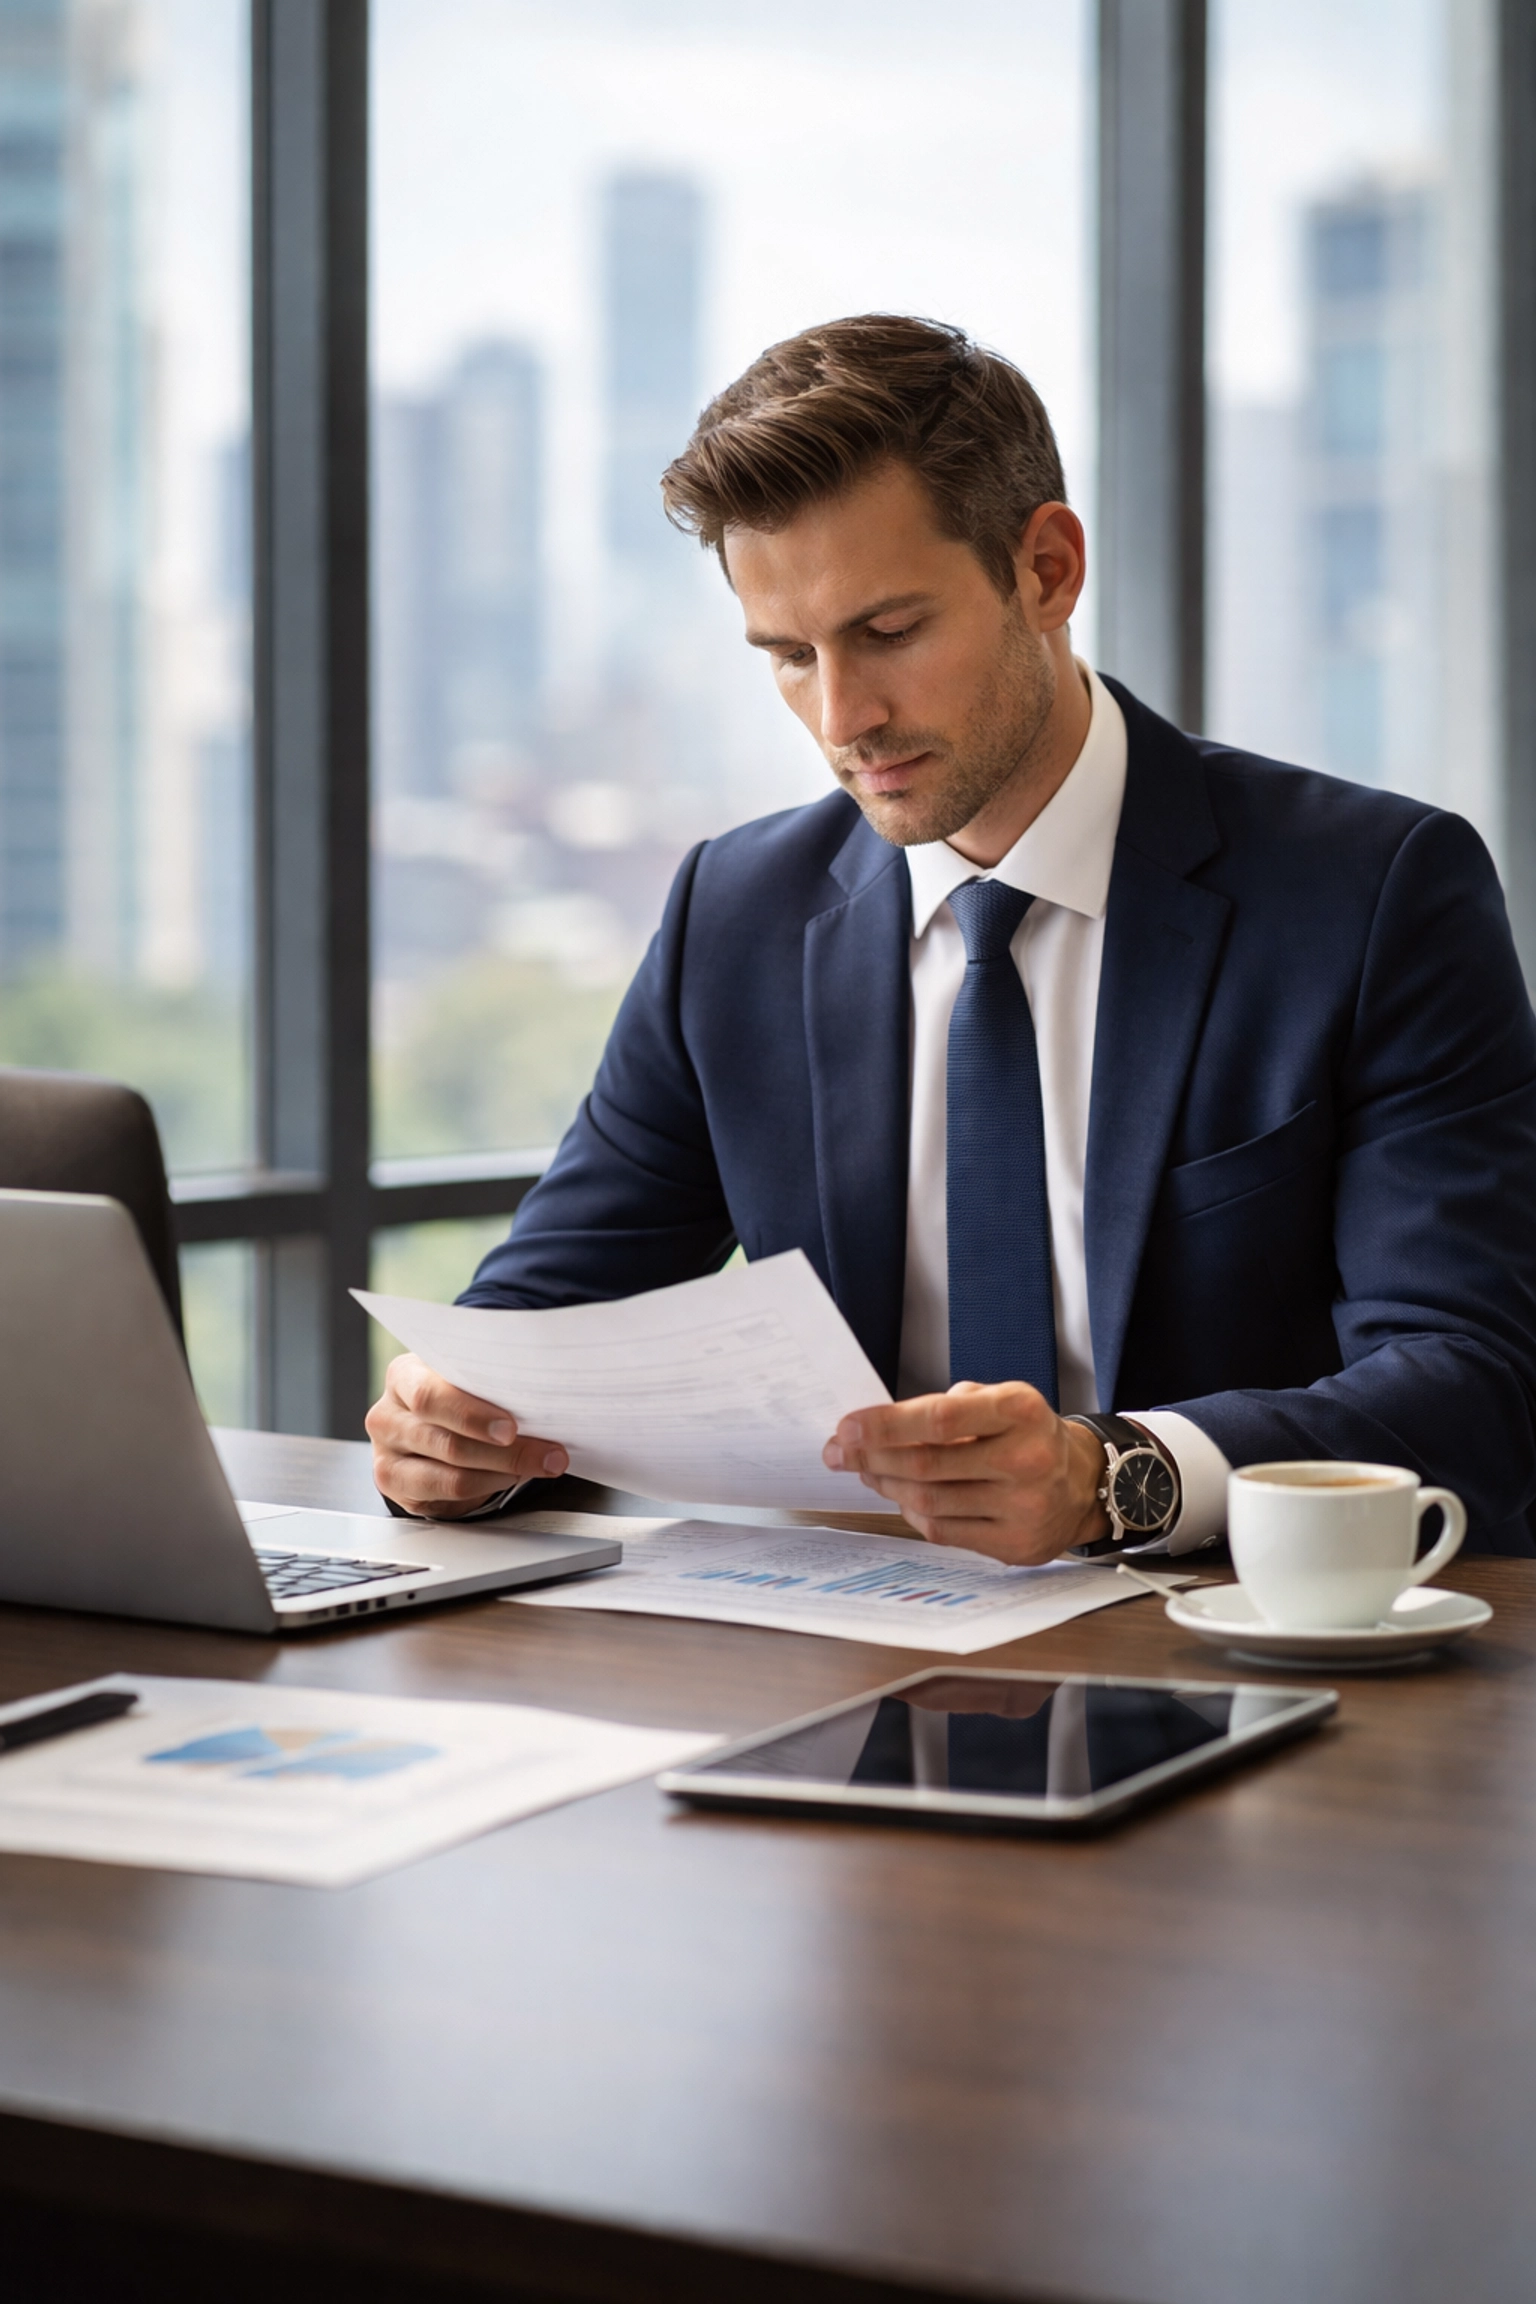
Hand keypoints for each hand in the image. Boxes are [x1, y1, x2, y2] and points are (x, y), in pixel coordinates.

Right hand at [366, 1352, 568, 1517]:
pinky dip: (488, 1486)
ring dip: (505, 1471)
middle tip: (548, 1453)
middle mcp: (387, 1415)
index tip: (511, 1426)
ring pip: (453, 1474)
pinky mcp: (396, 1486)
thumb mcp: (463, 1378)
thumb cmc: (452, 1393)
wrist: (426, 1422)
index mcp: (404, 1375)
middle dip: (506, 1451)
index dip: (472, 1415)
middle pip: (447, 1442)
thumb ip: (488, 1383)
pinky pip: (449, 1494)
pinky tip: (511, 1476)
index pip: (430, 1396)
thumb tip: (543, 1399)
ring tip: (540, 1464)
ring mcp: (386, 1455)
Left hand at [822, 1382, 1108, 1563]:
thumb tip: (875, 1429)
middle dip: (871, 1457)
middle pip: (926, 1464)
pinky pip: (943, 1531)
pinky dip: (912, 1512)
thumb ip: (944, 1408)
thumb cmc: (1026, 1435)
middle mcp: (1026, 1460)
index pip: (940, 1419)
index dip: (886, 1424)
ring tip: (866, 1470)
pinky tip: (901, 1495)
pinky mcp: (1014, 1545)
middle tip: (838, 1451)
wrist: (1082, 1483)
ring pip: (928, 1500)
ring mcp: (1022, 1508)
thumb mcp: (998, 1400)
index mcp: (1020, 1411)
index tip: (847, 1427)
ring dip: (886, 1484)